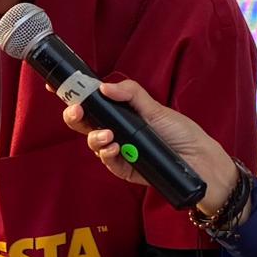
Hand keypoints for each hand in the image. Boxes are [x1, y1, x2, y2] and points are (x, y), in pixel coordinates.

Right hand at [62, 80, 237, 215]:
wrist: (201, 163)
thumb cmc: (182, 134)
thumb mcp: (157, 109)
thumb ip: (131, 94)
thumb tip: (104, 87)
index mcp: (121, 114)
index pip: (92, 103)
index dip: (73, 95)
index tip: (56, 87)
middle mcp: (116, 132)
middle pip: (84, 124)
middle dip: (74, 116)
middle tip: (76, 111)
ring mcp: (118, 151)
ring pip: (93, 143)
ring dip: (95, 138)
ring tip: (108, 136)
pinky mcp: (124, 169)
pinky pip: (107, 162)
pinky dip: (107, 155)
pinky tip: (114, 149)